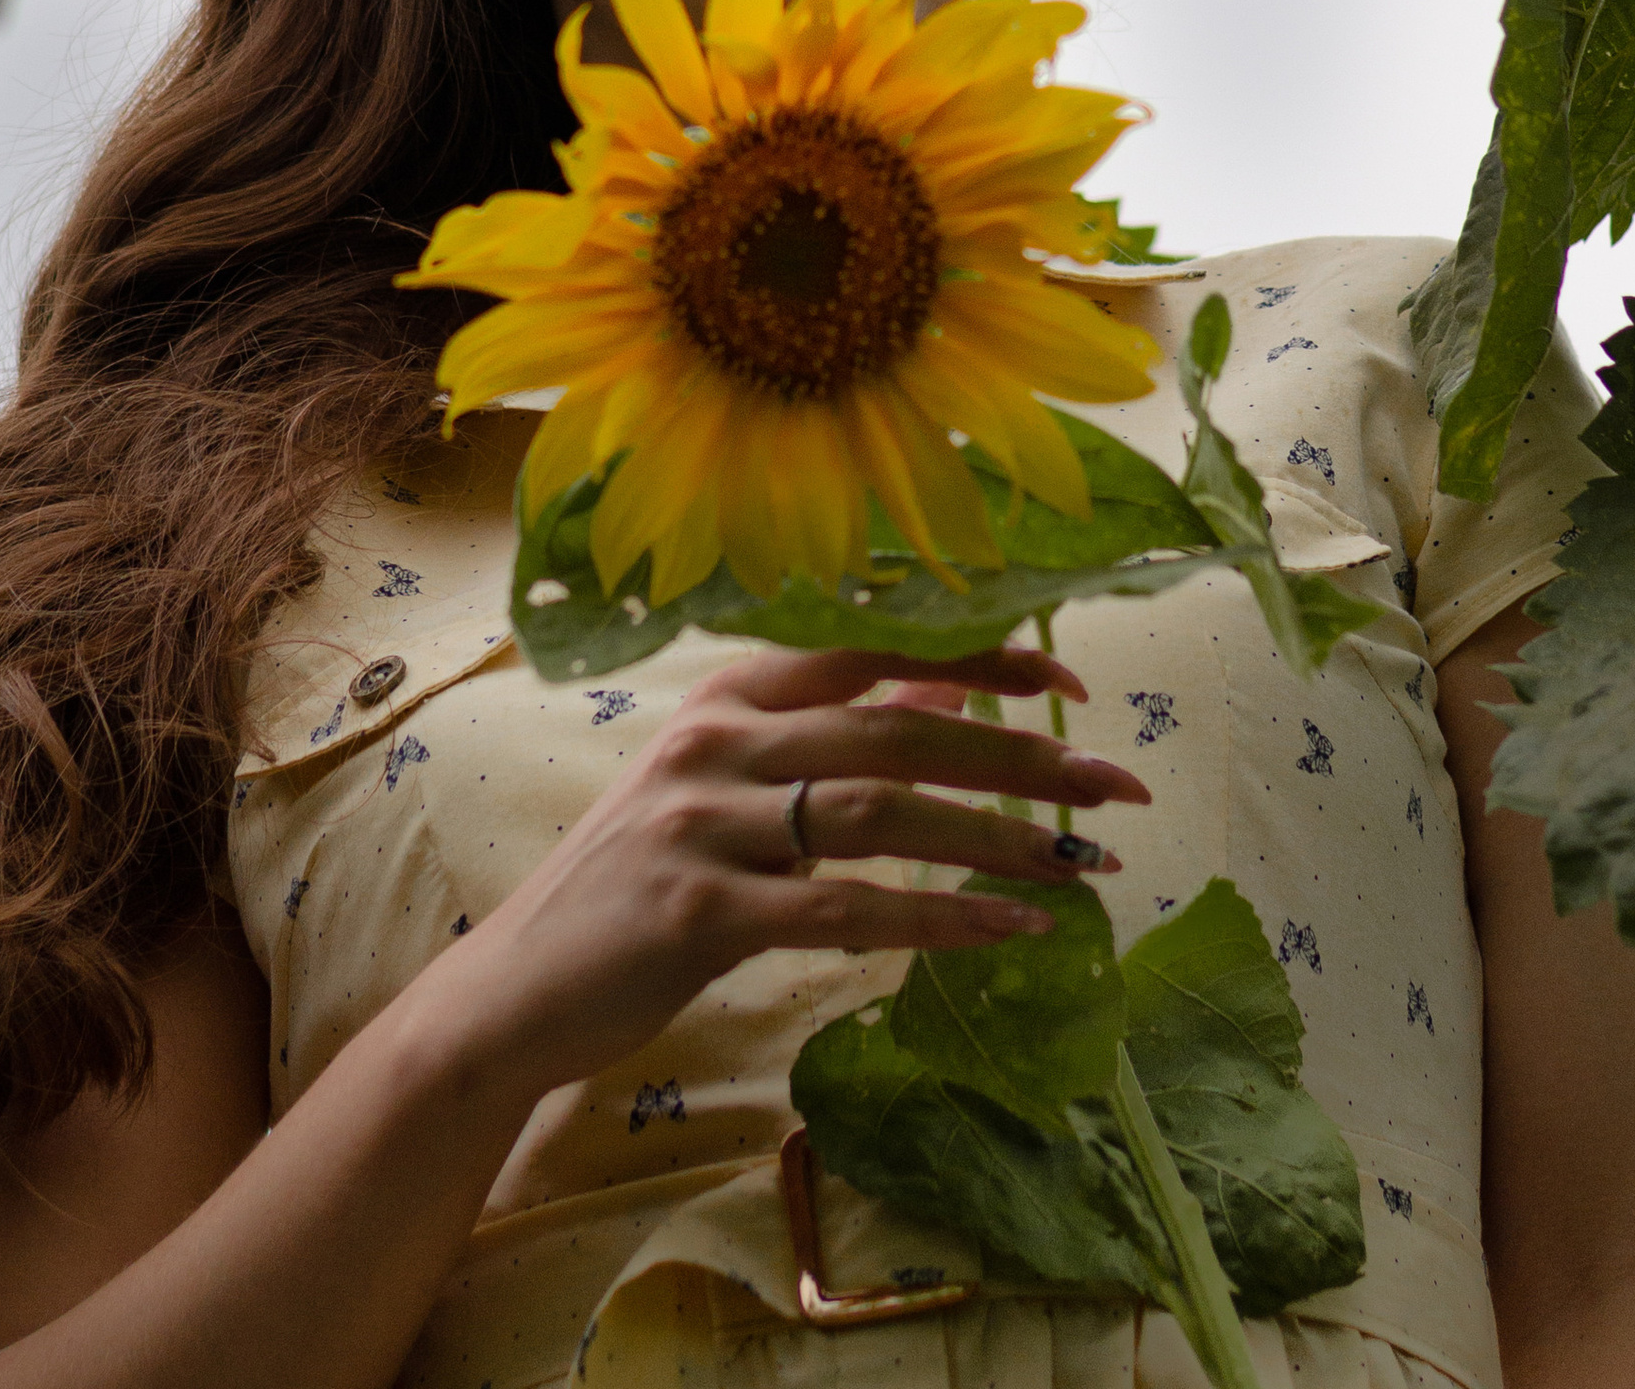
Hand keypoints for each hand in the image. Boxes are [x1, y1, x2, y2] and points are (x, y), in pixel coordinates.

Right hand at [418, 641, 1145, 1108]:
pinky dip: (941, 918)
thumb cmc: (640, 884)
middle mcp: (719, 737)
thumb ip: (829, 736)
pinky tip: (1010, 933)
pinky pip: (846, 908)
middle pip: (901, 731)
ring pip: (885, 815)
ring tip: (1084, 870)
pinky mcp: (700, 911)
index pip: (876, 646)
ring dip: (999, 843)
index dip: (980, 657)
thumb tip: (950, 694)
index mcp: (732, 691)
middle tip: (1116, 787)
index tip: (1071, 678)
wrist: (519, 987)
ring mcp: (704, 821)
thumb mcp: (727, 784)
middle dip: (1024, 759)